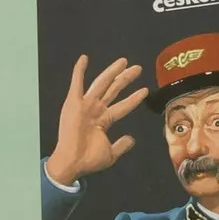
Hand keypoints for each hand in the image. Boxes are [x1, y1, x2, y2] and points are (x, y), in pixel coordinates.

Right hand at [46, 54, 146, 187]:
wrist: (73, 162)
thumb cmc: (89, 159)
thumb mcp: (111, 154)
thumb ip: (121, 145)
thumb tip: (132, 139)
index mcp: (105, 120)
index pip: (123, 106)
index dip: (134, 98)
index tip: (145, 90)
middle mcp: (96, 109)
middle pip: (114, 90)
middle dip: (126, 79)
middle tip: (138, 68)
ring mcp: (85, 104)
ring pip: (101, 83)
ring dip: (112, 71)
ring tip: (124, 61)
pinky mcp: (73, 102)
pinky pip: (76, 83)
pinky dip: (79, 70)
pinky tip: (84, 58)